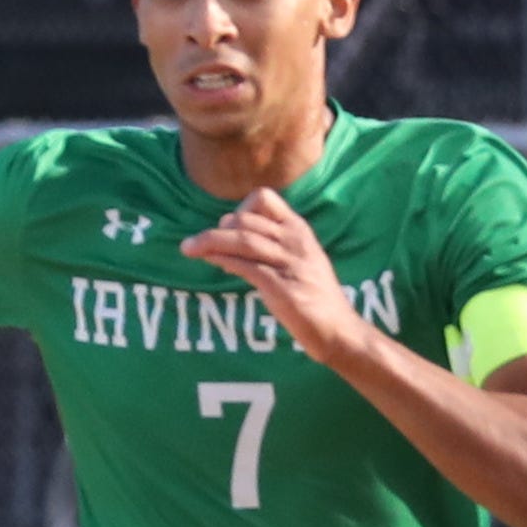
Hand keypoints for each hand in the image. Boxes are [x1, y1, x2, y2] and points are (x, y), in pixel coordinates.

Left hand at [180, 188, 364, 365]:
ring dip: (210, 242)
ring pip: (242, 240)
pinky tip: (210, 261)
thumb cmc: (313, 297)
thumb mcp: (295, 261)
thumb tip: (226, 245)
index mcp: (298, 230)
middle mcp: (295, 241)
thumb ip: (268, 248)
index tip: (227, 228)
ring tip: (188, 248)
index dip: (239, 208)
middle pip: (245, 219)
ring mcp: (290, 263)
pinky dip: (224, 260)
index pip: (265, 198)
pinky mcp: (283, 288)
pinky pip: (247, 266)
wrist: (338, 328)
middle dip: (215, 230)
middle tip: (197, 245)